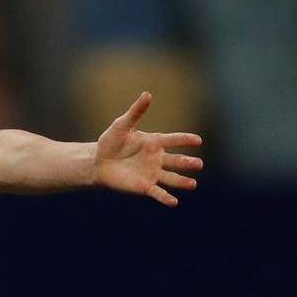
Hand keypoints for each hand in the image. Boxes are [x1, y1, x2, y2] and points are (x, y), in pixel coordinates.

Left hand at [95, 92, 203, 206]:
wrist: (97, 162)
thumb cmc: (110, 142)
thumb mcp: (122, 125)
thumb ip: (136, 112)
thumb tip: (147, 94)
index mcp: (154, 142)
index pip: (173, 140)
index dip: (185, 140)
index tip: (198, 140)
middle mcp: (156, 158)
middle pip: (176, 161)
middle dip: (187, 162)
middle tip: (199, 164)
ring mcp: (151, 173)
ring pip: (171, 178)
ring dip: (182, 181)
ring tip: (193, 184)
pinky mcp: (143, 186)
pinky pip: (157, 192)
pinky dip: (165, 198)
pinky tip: (174, 202)